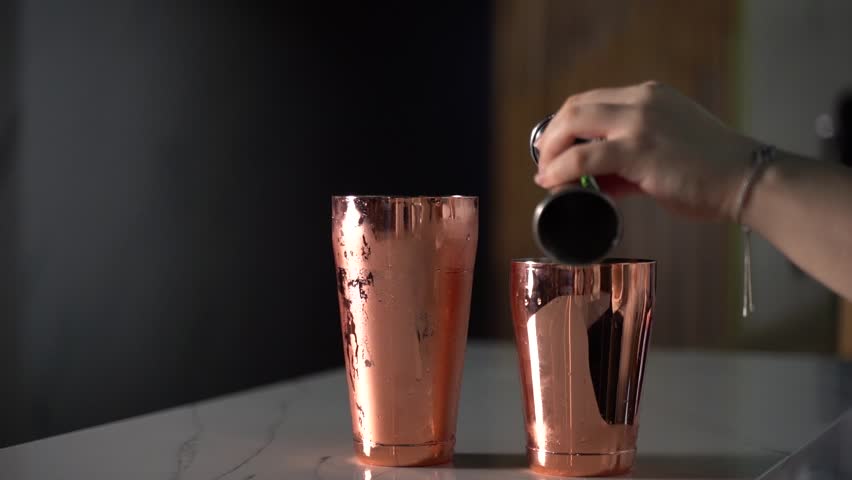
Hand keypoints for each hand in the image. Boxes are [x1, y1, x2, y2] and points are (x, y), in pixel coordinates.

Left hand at [534, 81, 760, 219]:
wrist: (747, 179)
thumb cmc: (712, 172)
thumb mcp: (667, 149)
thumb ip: (631, 158)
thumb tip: (600, 180)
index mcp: (650, 96)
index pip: (592, 100)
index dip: (566, 123)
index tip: (556, 146)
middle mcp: (642, 101)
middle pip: (576, 107)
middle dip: (552, 134)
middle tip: (544, 160)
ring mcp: (639, 122)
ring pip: (573, 124)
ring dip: (551, 150)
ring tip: (545, 174)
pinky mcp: (638, 150)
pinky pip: (583, 156)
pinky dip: (560, 169)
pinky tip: (552, 182)